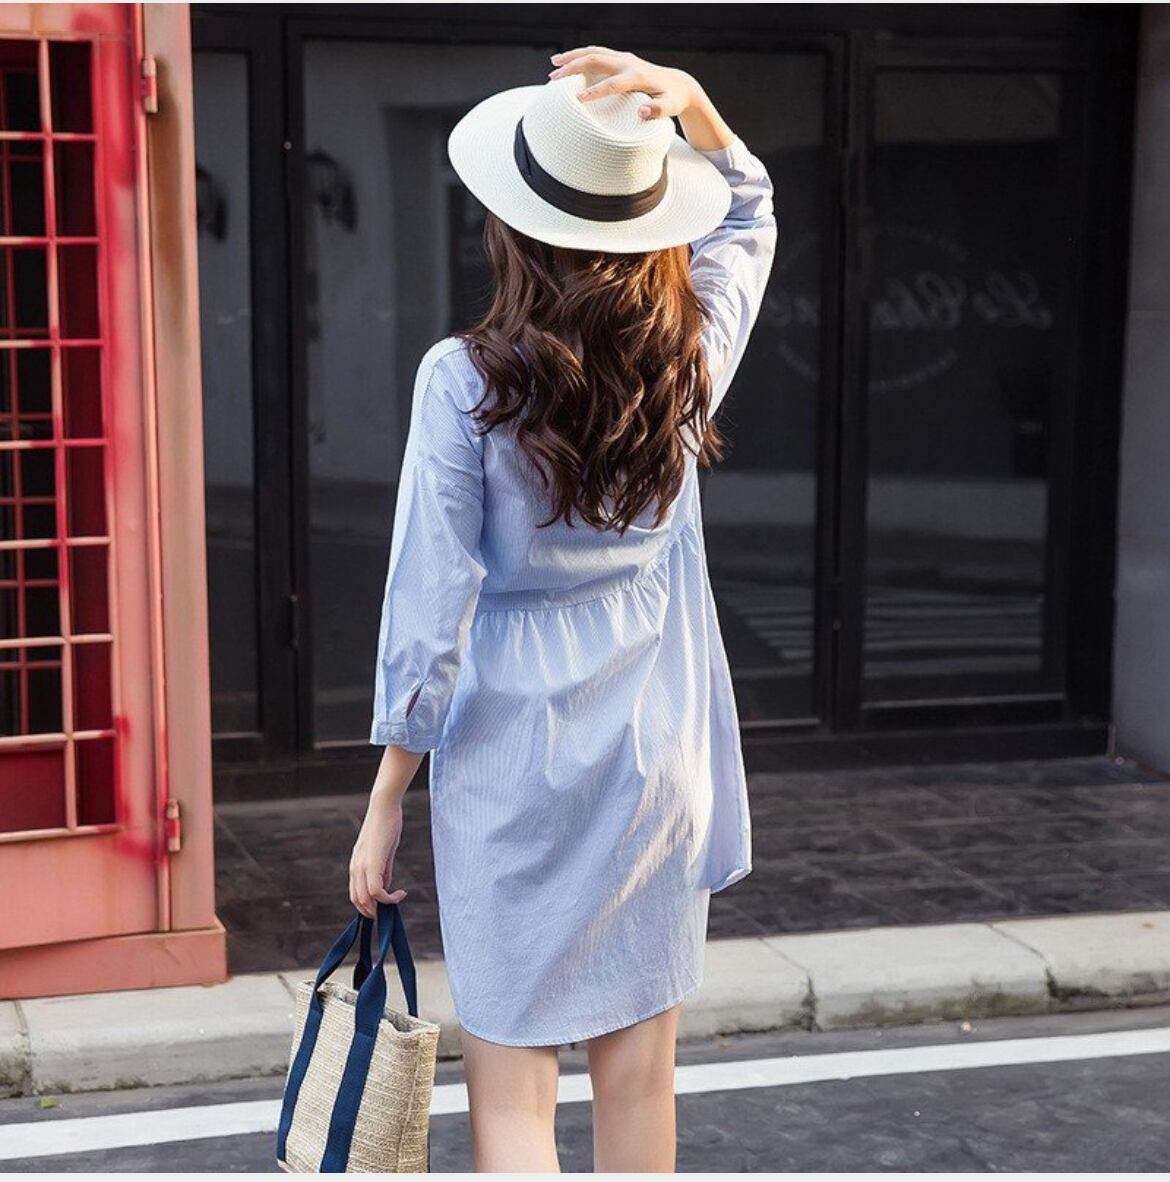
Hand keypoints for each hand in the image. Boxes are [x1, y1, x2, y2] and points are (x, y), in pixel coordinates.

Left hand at [348, 790, 408, 919]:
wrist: (384, 807)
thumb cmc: (386, 826)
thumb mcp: (384, 853)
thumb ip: (383, 871)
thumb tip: (386, 887)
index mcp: (356, 866)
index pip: (356, 895)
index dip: (368, 906)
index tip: (385, 905)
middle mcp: (355, 868)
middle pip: (358, 901)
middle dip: (374, 911)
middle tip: (390, 910)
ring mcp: (362, 866)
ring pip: (365, 899)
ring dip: (381, 906)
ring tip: (397, 900)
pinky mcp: (372, 863)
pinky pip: (375, 890)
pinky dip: (388, 898)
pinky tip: (400, 893)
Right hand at [548, 47, 699, 120]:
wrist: (678, 84)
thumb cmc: (673, 99)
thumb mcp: (671, 107)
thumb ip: (658, 110)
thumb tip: (643, 113)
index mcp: (637, 76)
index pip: (612, 83)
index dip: (595, 91)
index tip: (578, 99)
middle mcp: (628, 63)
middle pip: (596, 59)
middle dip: (574, 67)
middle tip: (554, 78)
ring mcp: (623, 59)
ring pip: (594, 52)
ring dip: (573, 57)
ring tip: (554, 65)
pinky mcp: (620, 59)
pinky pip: (597, 54)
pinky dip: (580, 56)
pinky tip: (567, 63)